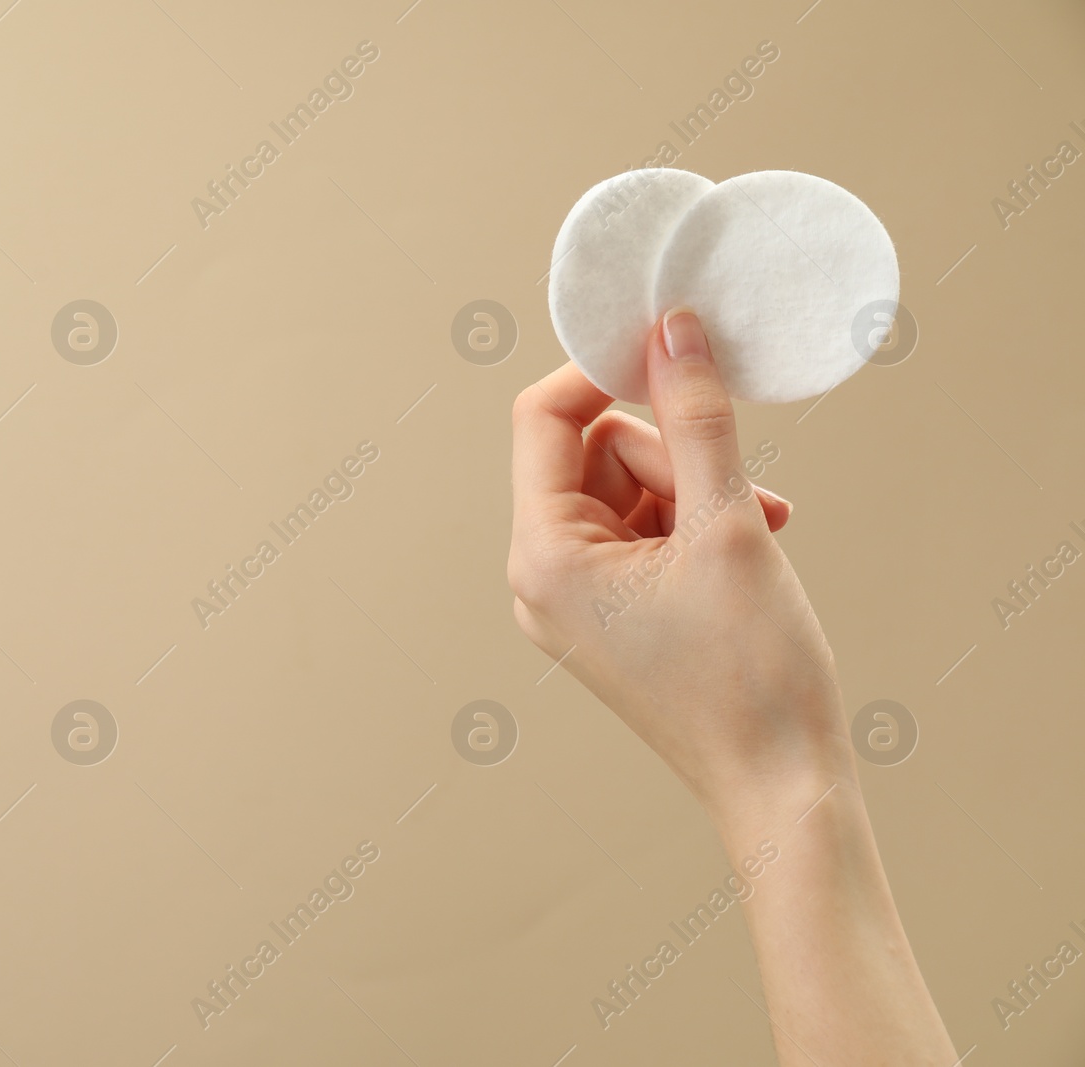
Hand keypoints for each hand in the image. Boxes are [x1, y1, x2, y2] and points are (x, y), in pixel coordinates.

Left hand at [507, 308, 854, 825]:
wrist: (782, 785)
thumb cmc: (752, 671)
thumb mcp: (727, 523)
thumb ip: (696, 416)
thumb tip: (672, 328)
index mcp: (541, 556)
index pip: (542, 417)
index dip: (603, 372)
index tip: (672, 350)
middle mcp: (539, 578)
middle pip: (590, 452)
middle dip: (671, 452)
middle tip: (735, 492)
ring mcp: (573, 602)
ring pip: (624, 488)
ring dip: (694, 488)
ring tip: (755, 527)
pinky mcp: (609, 616)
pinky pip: (639, 533)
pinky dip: (693, 524)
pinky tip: (750, 543)